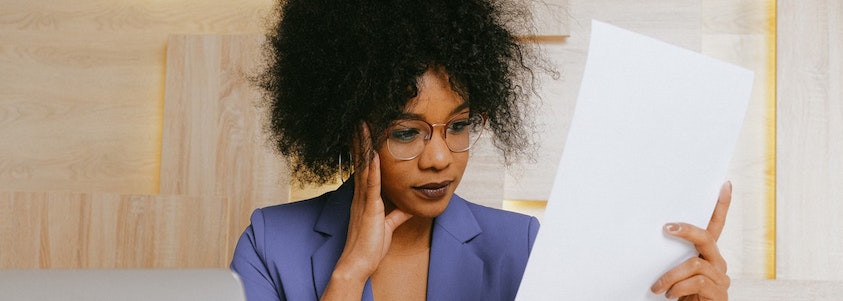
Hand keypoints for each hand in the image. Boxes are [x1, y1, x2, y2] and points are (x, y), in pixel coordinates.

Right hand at [322, 122, 412, 299]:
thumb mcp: (388, 226)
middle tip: (359, 120)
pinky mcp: (369, 208)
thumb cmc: (370, 247)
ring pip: (364, 167)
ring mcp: (363, 200)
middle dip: (360, 140)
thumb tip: (406, 207)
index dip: (364, 149)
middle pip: (361, 162)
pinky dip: (372, 168)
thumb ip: (396, 215)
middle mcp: (361, 195)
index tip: (365, 132)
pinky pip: (371, 184)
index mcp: (365, 198)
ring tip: (363, 126)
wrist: (358, 263)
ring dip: (364, 146)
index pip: (365, 168)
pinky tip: (373, 153)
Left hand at [651, 181, 731, 300]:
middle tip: (666, 228)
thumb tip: (657, 234)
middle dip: (686, 230)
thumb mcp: (674, 271)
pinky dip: (678, 287)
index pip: (716, 226)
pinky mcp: (718, 293)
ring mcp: (720, 278)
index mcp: (707, 254)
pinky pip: (697, 282)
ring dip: (671, 275)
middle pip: (707, 238)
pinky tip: (670, 294)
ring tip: (658, 287)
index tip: (725, 185)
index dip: (722, 206)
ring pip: (695, 264)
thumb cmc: (679, 294)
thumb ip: (671, 256)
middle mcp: (717, 263)